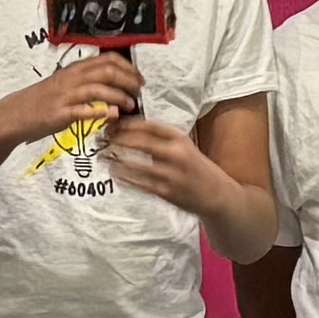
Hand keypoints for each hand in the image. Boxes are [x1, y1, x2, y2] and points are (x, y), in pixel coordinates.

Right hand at [0, 52, 139, 157]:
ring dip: (119, 96)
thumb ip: (88, 80)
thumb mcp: (66, 83)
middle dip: (129, 80)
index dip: (128, 67)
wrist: (16, 114)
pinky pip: (83, 110)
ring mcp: (66, 95)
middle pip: (107, 71)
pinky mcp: (60, 113)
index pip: (108, 59)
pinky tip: (113, 115)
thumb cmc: (43, 99)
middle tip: (139, 91)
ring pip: (98, 89)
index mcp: (75, 69)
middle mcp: (72, 78)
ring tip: (131, 105)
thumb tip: (114, 82)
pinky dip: (100, 112)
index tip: (140, 78)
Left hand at [101, 114, 216, 212]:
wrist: (216, 193)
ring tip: (102, 157)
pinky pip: (140, 184)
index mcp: (179, 138)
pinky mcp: (167, 192)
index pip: (148, 126)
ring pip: (137, 165)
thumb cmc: (194, 166)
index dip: (126, 124)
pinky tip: (115, 174)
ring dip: (116, 161)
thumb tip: (127, 128)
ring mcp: (172, 174)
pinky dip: (125, 178)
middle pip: (140, 142)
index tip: (110, 124)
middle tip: (102, 140)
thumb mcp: (183, 145)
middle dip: (117, 140)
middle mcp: (176, 154)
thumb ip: (160, 138)